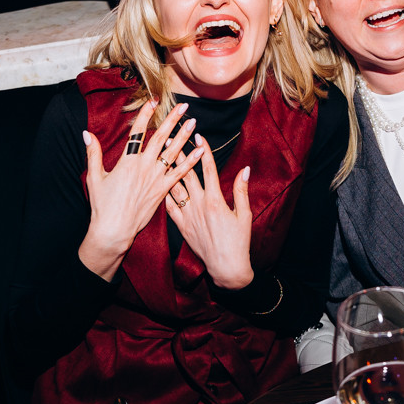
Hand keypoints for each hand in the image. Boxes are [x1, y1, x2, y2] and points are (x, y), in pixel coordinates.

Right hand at [78, 100, 202, 280]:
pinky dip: (190, 161)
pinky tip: (200, 151)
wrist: (114, 230)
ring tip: (193, 122)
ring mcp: (155, 179)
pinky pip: (179, 173)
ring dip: (184, 136)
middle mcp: (144, 167)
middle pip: (160, 137)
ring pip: (173, 152)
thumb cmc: (102, 205)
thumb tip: (86, 133)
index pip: (138, 132)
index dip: (146, 115)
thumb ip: (93, 153)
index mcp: (127, 161)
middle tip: (184, 106)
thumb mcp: (94, 177)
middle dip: (172, 119)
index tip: (153, 101)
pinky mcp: (163, 191)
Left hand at [165, 134, 253, 289]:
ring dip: (168, 171)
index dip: (203, 151)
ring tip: (161, 157)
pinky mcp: (182, 226)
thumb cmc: (238, 241)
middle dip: (180, 155)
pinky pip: (169, 208)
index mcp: (216, 200)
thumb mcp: (244, 214)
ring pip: (175, 188)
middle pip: (187, 174)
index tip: (198, 136)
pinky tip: (158, 184)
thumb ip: (241, 191)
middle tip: (172, 137)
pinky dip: (164, 195)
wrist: (226, 267)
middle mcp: (199, 205)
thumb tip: (245, 170)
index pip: (208, 169)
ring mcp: (188, 216)